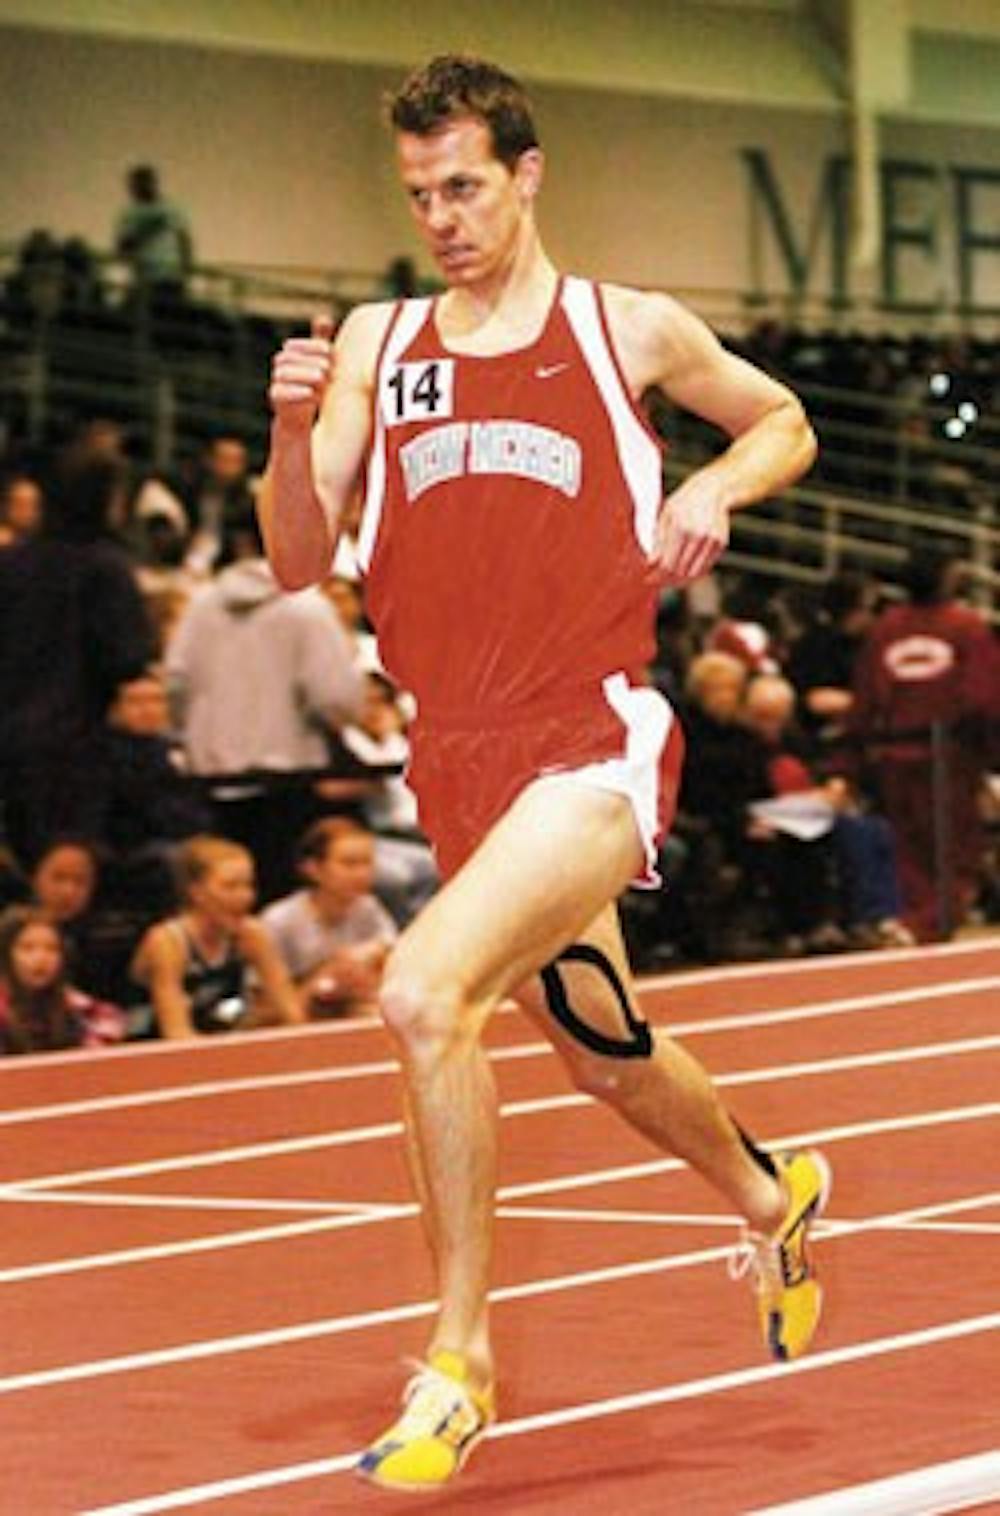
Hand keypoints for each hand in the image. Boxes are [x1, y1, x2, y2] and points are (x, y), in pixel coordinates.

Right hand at [269, 313, 334, 429]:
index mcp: (289, 354)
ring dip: (304, 375)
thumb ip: (320, 341)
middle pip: (288, 358)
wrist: (299, 415)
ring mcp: (275, 381)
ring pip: (283, 374)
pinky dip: (296, 393)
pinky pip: (279, 393)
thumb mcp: (319, 361)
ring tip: (323, 380)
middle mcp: (279, 366)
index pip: (295, 345)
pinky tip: (312, 394)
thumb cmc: (312, 383)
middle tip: (329, 368)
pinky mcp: (275, 398)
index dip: (313, 346)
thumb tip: (324, 317)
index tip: (331, 351)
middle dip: (310, 361)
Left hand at [650, 475, 729, 586]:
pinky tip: (683, 572)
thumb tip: (650, 563)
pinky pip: (705, 566)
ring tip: (668, 580)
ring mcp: (711, 540)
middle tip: (656, 581)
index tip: (648, 579)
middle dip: (666, 580)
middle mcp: (697, 534)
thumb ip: (658, 539)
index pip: (667, 563)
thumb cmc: (683, 501)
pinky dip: (693, 573)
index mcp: (680, 526)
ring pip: (693, 572)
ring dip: (679, 580)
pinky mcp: (720, 543)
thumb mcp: (666, 515)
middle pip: (680, 570)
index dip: (657, 575)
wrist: (712, 489)